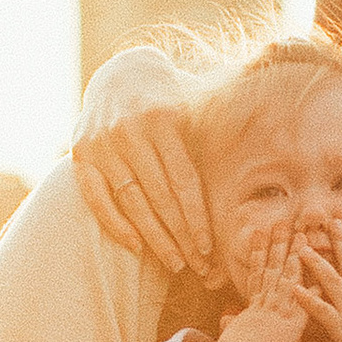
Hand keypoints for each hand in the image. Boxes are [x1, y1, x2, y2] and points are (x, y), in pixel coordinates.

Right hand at [73, 65, 213, 275]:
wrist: (120, 73)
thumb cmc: (169, 99)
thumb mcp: (194, 104)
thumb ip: (219, 126)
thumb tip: (261, 127)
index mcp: (162, 119)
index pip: (183, 181)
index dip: (196, 218)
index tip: (208, 248)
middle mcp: (129, 131)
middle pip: (160, 197)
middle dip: (181, 237)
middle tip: (198, 267)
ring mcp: (102, 143)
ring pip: (132, 202)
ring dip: (154, 238)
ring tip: (175, 264)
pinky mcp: (80, 153)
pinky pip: (97, 198)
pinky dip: (115, 225)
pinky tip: (136, 247)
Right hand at [188, 223, 309, 341]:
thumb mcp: (230, 335)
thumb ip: (231, 323)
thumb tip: (226, 317)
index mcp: (253, 306)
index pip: (257, 273)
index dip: (259, 253)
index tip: (260, 235)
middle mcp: (266, 302)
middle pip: (272, 266)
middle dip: (277, 243)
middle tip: (282, 223)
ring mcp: (279, 309)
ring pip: (288, 275)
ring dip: (295, 253)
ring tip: (301, 234)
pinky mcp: (292, 321)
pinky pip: (307, 298)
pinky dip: (315, 283)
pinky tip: (325, 270)